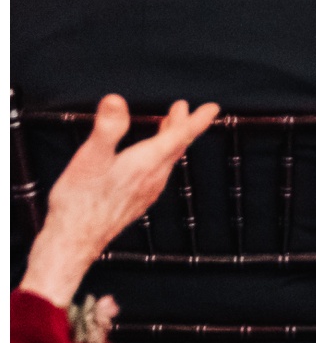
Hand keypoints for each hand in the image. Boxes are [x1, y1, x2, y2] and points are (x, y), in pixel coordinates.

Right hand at [19, 95, 218, 307]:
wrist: (75, 242)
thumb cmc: (80, 201)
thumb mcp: (90, 159)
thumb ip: (107, 129)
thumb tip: (116, 100)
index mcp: (146, 163)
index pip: (180, 136)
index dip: (197, 120)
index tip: (213, 107)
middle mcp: (153, 177)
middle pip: (176, 146)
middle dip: (183, 124)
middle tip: (183, 107)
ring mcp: (148, 191)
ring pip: (168, 160)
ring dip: (171, 139)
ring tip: (168, 125)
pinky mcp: (138, 201)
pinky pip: (158, 173)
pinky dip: (161, 156)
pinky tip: (150, 158)